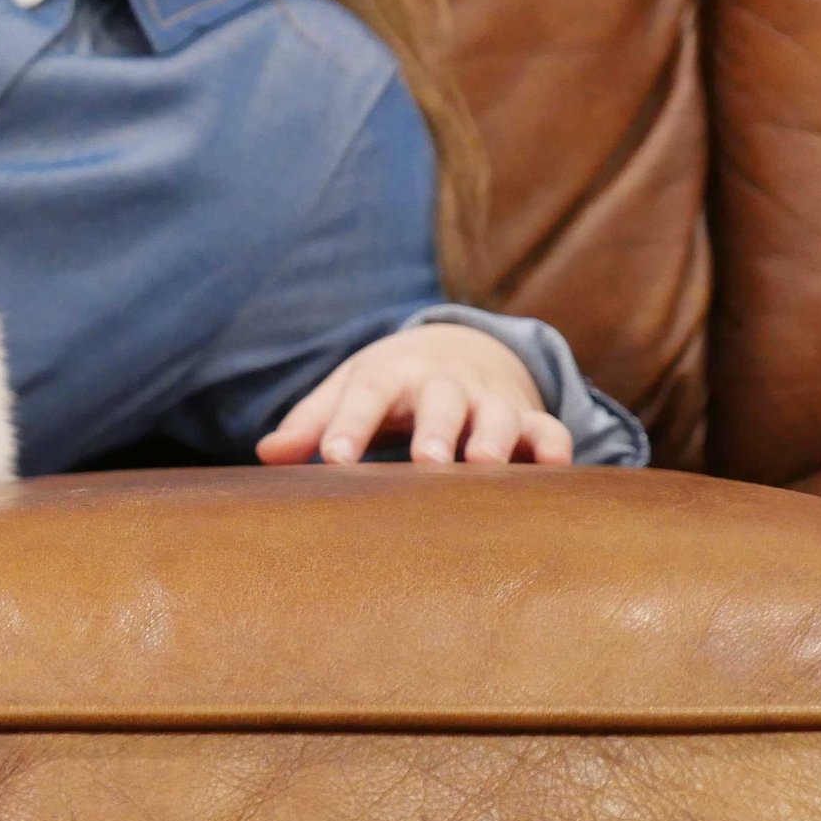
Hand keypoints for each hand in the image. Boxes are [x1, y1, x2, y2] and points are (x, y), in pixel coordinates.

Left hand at [254, 323, 574, 466]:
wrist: (461, 348)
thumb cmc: (392, 383)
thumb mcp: (350, 388)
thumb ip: (312, 422)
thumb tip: (265, 456)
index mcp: (392, 374)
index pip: (367, 393)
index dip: (349, 424)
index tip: (333, 458)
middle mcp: (445, 384)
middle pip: (442, 400)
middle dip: (437, 430)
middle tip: (427, 462)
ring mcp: (492, 399)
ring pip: (500, 415)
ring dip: (495, 438)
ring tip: (485, 467)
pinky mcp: (530, 418)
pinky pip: (549, 430)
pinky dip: (554, 448)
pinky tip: (554, 472)